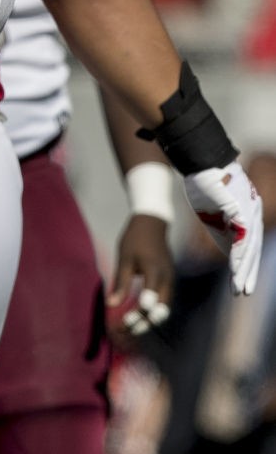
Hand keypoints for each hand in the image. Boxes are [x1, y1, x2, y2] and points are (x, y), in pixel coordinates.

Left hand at [106, 214, 173, 337]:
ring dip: (150, 320)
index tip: (124, 322)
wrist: (152, 223)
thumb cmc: (134, 239)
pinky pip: (164, 301)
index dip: (138, 315)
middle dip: (146, 323)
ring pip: (165, 308)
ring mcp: (170, 280)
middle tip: (128, 330)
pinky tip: (140, 316)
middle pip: (161, 311)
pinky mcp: (169, 280)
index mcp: (155, 272)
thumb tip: (112, 305)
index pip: (149, 302)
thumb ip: (121, 283)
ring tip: (133, 327)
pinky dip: (154, 311)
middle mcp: (167, 279)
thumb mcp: (124, 259)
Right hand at [184, 161, 263, 294]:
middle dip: (247, 272)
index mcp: (246, 216)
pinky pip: (240, 236)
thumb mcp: (214, 210)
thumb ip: (222, 228)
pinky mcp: (238, 209)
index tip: (241, 284)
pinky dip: (238, 254)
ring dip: (244, 269)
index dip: (246, 265)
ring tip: (240, 287)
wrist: (202, 161)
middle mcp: (252, 214)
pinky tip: (235, 268)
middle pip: (252, 249)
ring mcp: (247, 211)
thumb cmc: (206, 183)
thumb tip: (228, 249)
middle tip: (243, 292)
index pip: (249, 245)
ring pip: (249, 246)